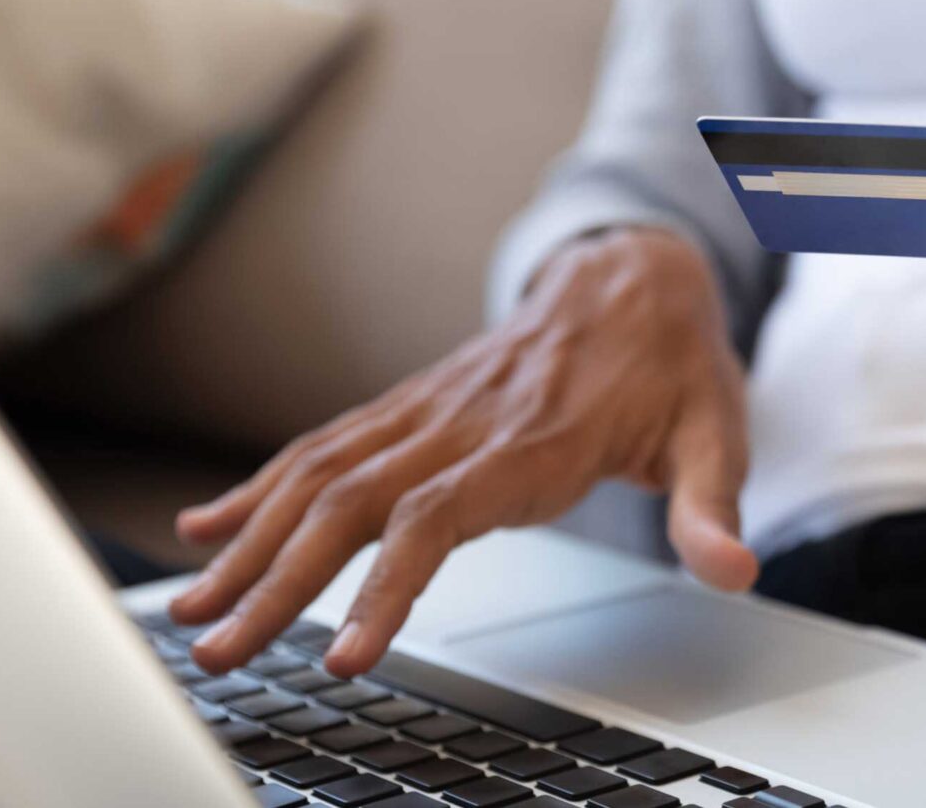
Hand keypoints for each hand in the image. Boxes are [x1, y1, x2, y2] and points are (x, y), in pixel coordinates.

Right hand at [167, 227, 755, 675]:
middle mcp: (462, 422)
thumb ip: (712, 508)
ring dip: (248, 543)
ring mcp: (426, 409)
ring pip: (316, 474)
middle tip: (216, 650)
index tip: (343, 653)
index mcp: (533, 440)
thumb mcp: (717, 432)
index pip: (439, 517)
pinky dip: (257, 490)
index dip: (386, 585)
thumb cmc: (675, 363)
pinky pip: (320, 446)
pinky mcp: (408, 406)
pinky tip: (205, 530)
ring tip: (190, 609)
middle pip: (348, 504)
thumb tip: (735, 572)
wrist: (635, 272)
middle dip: (274, 581)